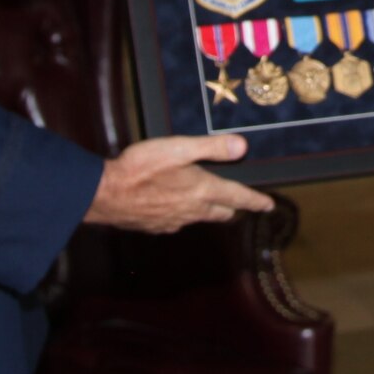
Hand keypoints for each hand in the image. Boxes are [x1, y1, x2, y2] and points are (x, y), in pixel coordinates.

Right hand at [83, 134, 273, 233]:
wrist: (105, 194)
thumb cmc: (140, 167)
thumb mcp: (178, 148)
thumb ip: (211, 147)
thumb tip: (242, 146)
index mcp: (202, 191)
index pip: (238, 198)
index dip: (256, 201)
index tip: (268, 205)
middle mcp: (192, 211)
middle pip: (222, 212)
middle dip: (233, 207)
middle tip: (239, 201)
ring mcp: (174, 222)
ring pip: (200, 218)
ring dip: (208, 210)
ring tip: (206, 200)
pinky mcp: (157, 227)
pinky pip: (178, 221)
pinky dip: (183, 213)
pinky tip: (173, 204)